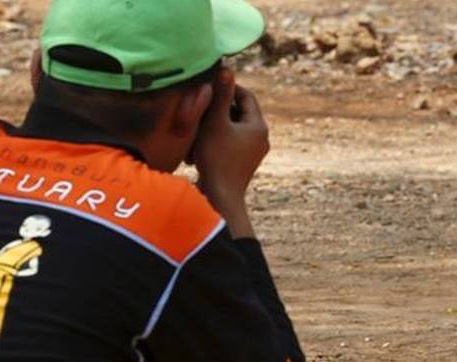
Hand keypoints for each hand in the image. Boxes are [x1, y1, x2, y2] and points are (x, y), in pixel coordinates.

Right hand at [192, 67, 268, 237]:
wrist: (220, 199)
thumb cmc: (217, 159)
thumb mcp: (215, 123)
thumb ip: (220, 96)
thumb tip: (226, 67)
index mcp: (259, 127)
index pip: (246, 96)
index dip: (226, 87)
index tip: (206, 86)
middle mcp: (261, 139)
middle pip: (238, 112)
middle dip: (217, 108)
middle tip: (198, 106)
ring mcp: (252, 153)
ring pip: (231, 128)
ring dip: (213, 125)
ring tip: (195, 127)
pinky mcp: (241, 164)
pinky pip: (228, 143)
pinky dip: (214, 140)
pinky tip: (196, 147)